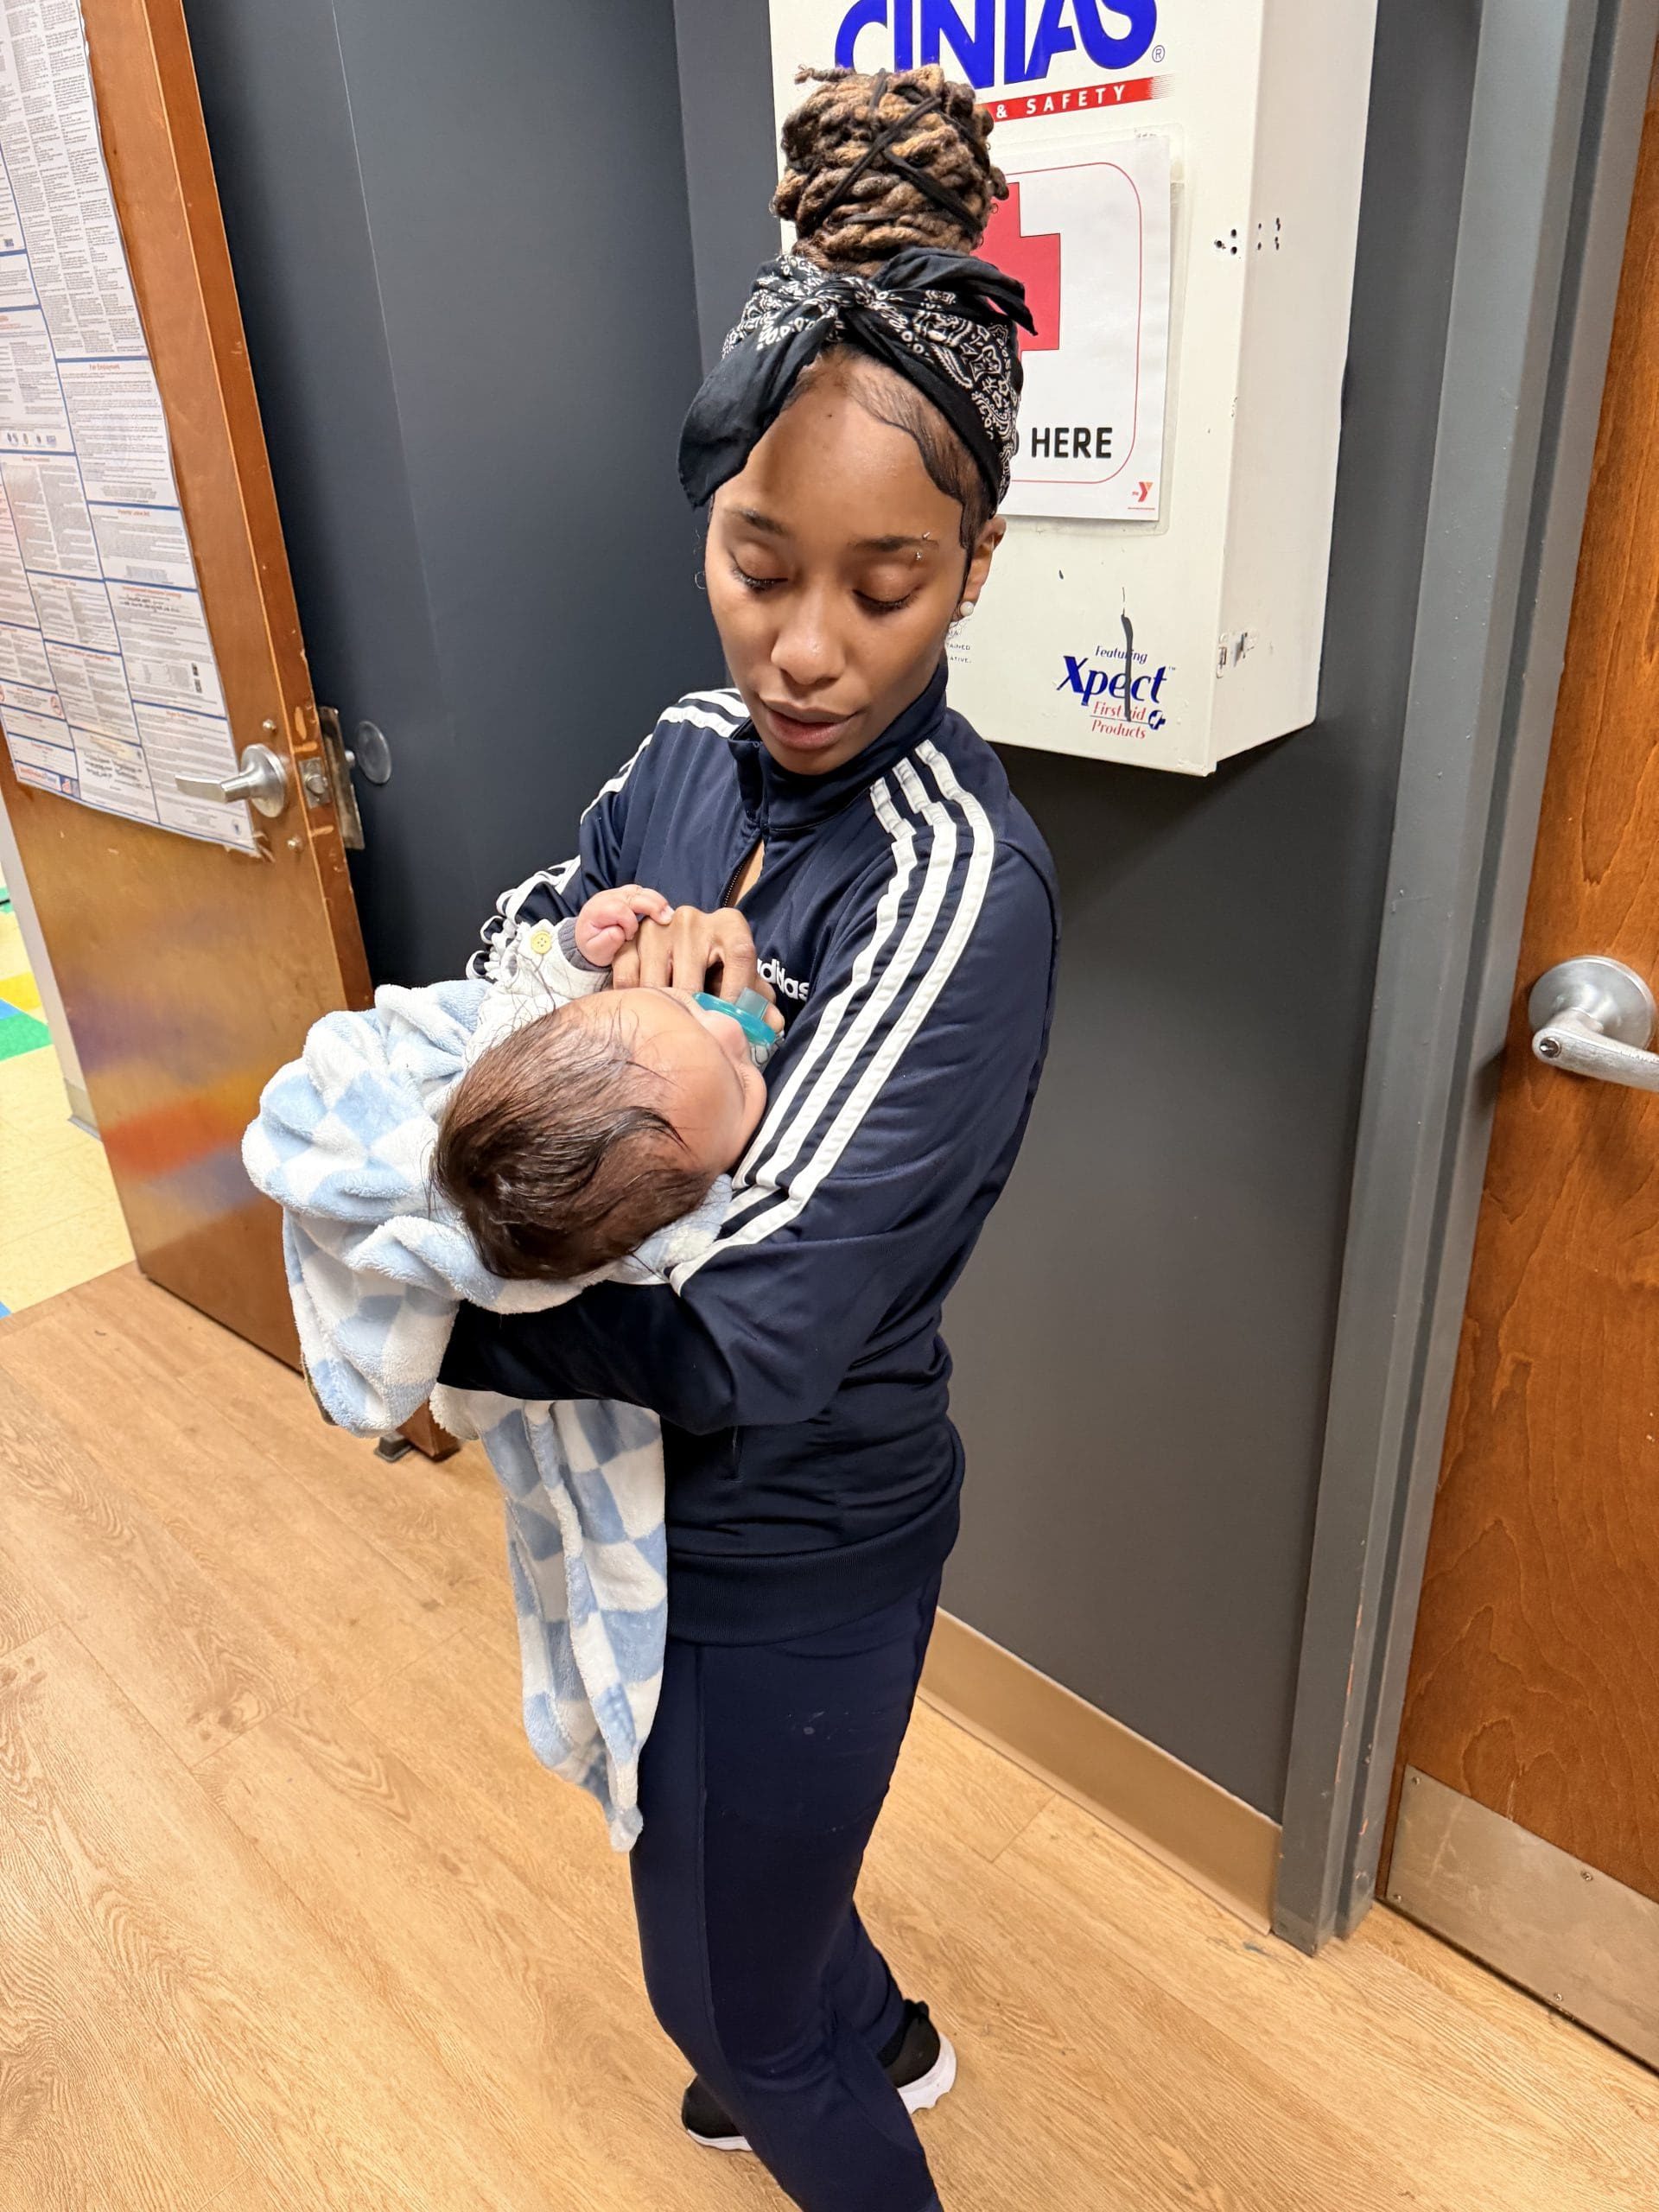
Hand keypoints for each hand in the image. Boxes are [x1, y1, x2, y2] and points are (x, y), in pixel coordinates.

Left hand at [573, 885, 674, 966]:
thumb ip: (605, 942)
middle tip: (668, 920)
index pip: (619, 909)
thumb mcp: (594, 951)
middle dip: (653, 906)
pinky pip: (643, 892)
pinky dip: (656, 900)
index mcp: (597, 910)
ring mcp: (617, 893)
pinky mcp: (627, 894)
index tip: (630, 937)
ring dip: (657, 901)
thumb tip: (619, 932)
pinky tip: (664, 912)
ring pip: (640, 891)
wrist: (587, 939)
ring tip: (669, 915)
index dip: (630, 923)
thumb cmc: (592, 947)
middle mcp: (607, 897)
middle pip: (633, 895)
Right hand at [611, 902, 783, 1029]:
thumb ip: (759, 1001)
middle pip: (691, 981)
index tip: (729, 1023)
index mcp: (730, 925)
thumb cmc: (720, 969)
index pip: (740, 957)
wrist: (683, 944)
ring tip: (668, 1030)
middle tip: (692, 1039)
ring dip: (660, 1013)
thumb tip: (772, 1025)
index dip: (738, 995)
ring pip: (657, 985)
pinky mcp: (631, 938)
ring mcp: (659, 927)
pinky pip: (628, 979)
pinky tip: (646, 1013)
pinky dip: (634, 1002)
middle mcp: (692, 919)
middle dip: (692, 1016)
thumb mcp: (743, 980)